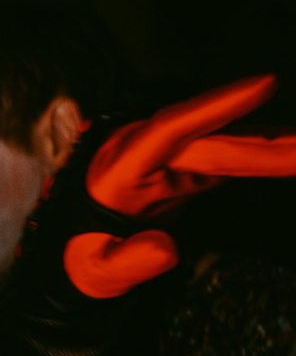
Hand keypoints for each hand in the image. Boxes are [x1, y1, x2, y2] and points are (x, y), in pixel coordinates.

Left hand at [64, 75, 292, 296]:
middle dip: (267, 143)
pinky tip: (293, 154)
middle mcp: (144, 154)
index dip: (214, 106)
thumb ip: (127, 261)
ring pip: (228, 147)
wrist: (81, 260)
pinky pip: (230, 160)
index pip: (168, 128)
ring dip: (273, 148)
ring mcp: (168, 160)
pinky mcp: (186, 171)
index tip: (265, 83)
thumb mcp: (97, 271)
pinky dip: (263, 158)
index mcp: (118, 169)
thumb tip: (165, 250)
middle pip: (213, 142)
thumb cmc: (86, 262)